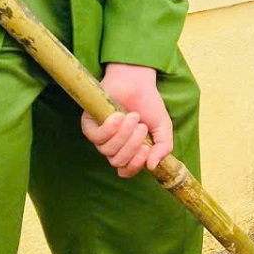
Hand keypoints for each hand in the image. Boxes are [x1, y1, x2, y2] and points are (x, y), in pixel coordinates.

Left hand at [80, 63, 172, 177]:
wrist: (137, 82)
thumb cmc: (149, 104)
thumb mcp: (162, 127)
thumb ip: (163, 147)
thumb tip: (152, 166)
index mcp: (129, 150)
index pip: (126, 170)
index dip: (134, 165)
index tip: (146, 149)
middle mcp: (113, 147)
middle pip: (118, 161)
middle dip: (132, 146)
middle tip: (142, 127)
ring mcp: (101, 137)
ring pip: (108, 150)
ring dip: (124, 134)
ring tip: (133, 116)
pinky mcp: (89, 125)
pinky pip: (96, 137)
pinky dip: (110, 129)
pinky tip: (118, 116)